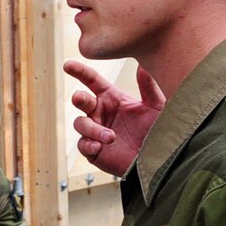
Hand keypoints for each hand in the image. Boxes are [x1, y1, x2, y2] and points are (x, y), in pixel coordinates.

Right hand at [64, 60, 165, 175]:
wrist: (158, 160)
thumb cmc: (157, 131)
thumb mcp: (156, 107)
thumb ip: (149, 87)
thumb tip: (143, 65)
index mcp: (111, 98)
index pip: (92, 81)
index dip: (80, 72)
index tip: (68, 65)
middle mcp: (100, 112)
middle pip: (81, 100)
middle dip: (79, 98)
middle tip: (80, 98)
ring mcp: (95, 131)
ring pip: (80, 123)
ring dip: (92, 128)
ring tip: (110, 137)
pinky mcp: (93, 150)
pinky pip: (82, 145)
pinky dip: (89, 144)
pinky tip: (99, 146)